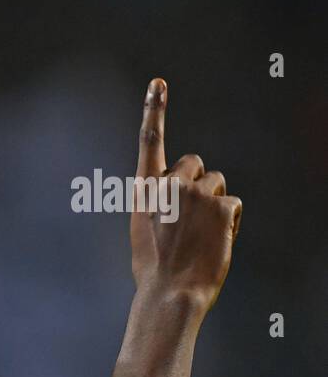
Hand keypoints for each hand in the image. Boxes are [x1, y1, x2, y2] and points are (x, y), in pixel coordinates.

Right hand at [130, 78, 242, 311]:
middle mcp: (169, 185)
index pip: (149, 142)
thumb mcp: (144, 229)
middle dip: (198, 182)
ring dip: (213, 205)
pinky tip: (214, 242)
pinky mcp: (221, 205)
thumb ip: (159, 204)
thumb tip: (182, 199)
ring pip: (217, 184)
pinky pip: (231, 204)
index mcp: (143, 192)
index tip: (158, 84)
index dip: (153, 110)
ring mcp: (196, 194)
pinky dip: (227, 223)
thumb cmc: (153, 269)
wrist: (169, 292)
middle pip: (194, 164)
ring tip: (200, 235)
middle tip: (191, 215)